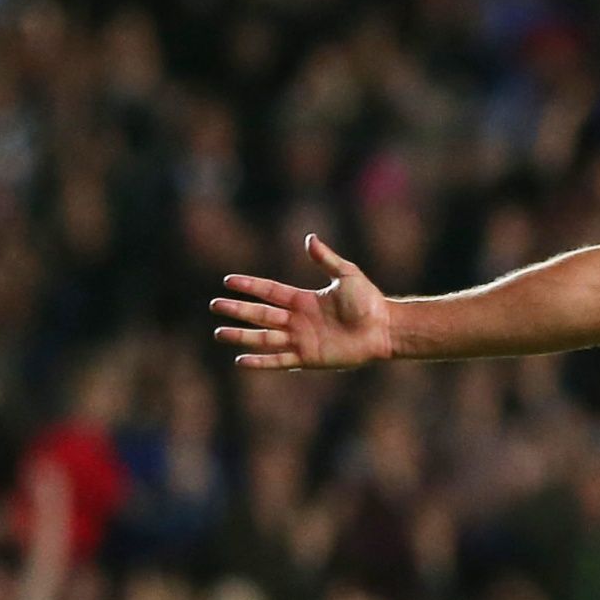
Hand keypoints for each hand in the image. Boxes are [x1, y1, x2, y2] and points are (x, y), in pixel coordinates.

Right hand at [212, 235, 393, 370]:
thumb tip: (309, 238)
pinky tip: (241, 361)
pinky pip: (279, 360)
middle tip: (214, 306)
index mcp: (303, 300)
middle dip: (237, 310)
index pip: (269, 291)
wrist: (385, 328)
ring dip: (241, 336)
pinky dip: (261, 361)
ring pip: (264, 337)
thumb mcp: (346, 274)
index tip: (228, 281)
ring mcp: (301, 340)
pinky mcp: (308, 358)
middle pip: (260, 314)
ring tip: (218, 334)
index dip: (249, 286)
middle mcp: (298, 320)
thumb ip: (326, 259)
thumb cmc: (369, 301)